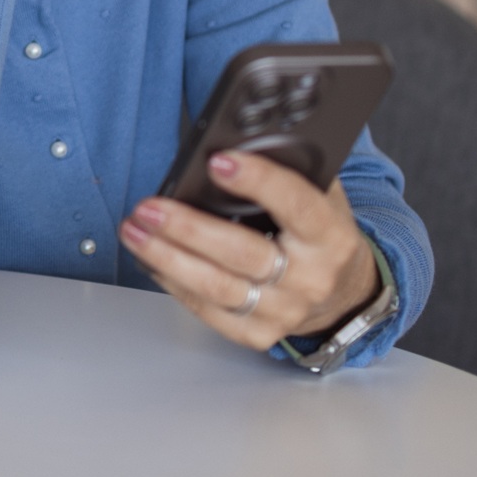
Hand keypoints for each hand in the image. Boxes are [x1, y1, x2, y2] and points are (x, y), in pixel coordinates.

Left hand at [119, 151, 380, 352]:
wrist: (341, 292)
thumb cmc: (319, 236)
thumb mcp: (321, 197)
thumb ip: (289, 171)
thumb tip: (235, 143)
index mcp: (331, 238)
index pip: (297, 206)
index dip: (259, 182)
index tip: (219, 162)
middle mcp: (310, 279)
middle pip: (243, 253)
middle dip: (188, 228)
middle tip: (150, 207)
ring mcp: (284, 311)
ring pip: (217, 287)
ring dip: (167, 257)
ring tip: (135, 231)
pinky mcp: (258, 334)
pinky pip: (207, 310)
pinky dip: (173, 283)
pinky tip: (151, 260)